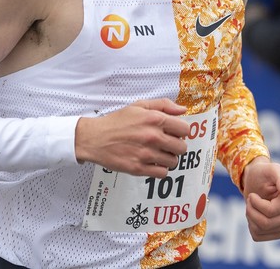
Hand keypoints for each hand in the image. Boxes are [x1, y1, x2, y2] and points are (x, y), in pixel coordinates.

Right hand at [74, 98, 189, 177]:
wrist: (94, 138)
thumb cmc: (117, 121)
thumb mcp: (139, 106)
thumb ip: (163, 105)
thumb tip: (183, 111)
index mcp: (155, 119)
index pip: (184, 129)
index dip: (181, 131)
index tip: (173, 133)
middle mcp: (152, 136)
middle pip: (182, 147)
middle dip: (176, 146)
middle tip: (166, 145)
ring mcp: (146, 154)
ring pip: (173, 161)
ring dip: (168, 159)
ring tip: (158, 154)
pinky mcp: (138, 168)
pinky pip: (162, 173)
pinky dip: (160, 169)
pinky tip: (152, 163)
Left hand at [241, 157, 279, 240]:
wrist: (257, 181)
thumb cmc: (264, 173)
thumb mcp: (271, 170)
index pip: (271, 211)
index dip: (256, 204)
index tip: (252, 195)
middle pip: (266, 223)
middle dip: (251, 211)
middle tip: (250, 199)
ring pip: (261, 230)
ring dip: (250, 217)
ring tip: (252, 206)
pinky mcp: (279, 233)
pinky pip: (258, 236)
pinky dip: (251, 225)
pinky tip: (255, 214)